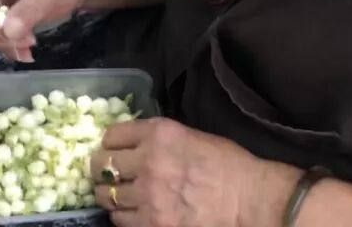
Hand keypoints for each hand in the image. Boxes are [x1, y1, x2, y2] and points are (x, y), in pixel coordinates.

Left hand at [89, 118, 288, 226]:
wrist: (250, 200)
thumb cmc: (228, 166)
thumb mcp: (190, 136)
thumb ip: (158, 139)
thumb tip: (132, 145)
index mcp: (159, 134)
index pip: (111, 135)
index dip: (110, 143)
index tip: (114, 150)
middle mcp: (148, 161)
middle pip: (100, 165)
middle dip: (102, 170)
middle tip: (108, 175)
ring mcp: (148, 196)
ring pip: (105, 196)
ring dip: (111, 195)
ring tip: (123, 196)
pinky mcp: (152, 224)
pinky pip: (120, 220)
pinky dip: (124, 216)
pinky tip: (137, 212)